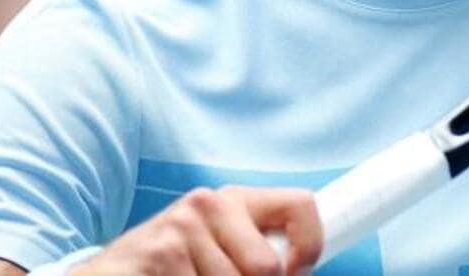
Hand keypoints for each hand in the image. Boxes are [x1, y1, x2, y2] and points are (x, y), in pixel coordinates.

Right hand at [77, 186, 320, 275]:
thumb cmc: (169, 269)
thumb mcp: (216, 250)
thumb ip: (254, 253)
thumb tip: (296, 271)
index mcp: (234, 200)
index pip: (301, 204)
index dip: (310, 247)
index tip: (296, 273)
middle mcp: (209, 203)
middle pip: (267, 267)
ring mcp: (181, 226)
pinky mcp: (159, 253)